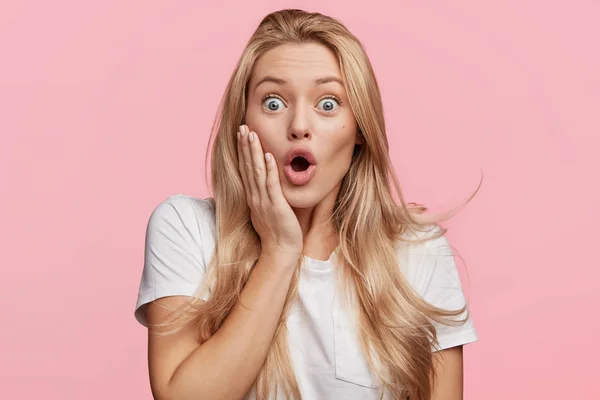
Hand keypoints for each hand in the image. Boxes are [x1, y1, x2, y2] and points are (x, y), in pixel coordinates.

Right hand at [237, 125, 302, 258]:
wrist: (280, 251)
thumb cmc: (277, 232)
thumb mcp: (268, 210)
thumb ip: (267, 195)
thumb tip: (269, 182)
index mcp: (253, 197)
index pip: (245, 169)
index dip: (243, 151)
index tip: (242, 134)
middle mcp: (255, 197)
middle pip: (247, 166)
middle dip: (245, 146)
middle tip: (242, 127)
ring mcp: (263, 201)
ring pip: (256, 172)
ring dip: (253, 152)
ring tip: (251, 135)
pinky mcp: (275, 206)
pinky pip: (271, 185)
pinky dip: (268, 169)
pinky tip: (267, 155)